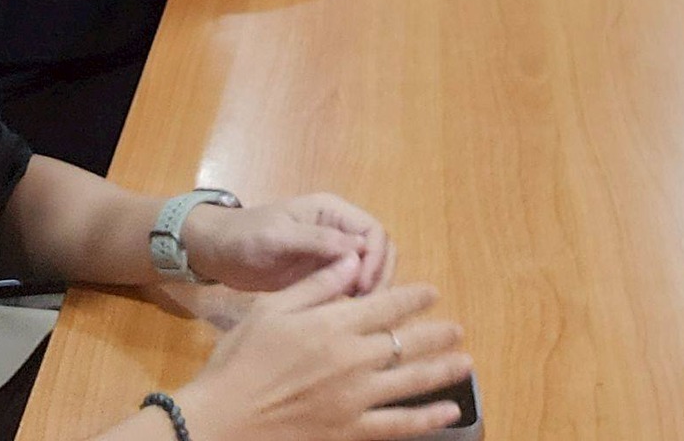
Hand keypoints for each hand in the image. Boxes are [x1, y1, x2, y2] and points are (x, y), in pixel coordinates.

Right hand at [177, 256, 471, 440]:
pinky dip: (427, 419)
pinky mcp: (348, 431)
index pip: (387, 305)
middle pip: (407, 341)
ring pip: (411, 381)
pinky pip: (397, 424)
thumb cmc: (239, 362)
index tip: (432, 293)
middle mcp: (352, 360)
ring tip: (464, 363)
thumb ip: (316, 285)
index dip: (414, 297)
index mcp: (334, 326)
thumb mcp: (270, 310)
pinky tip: (447, 412)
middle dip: (437, 333)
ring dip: (442, 371)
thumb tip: (351, 260)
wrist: (218, 422)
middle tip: (458, 329)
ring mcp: (354, 399)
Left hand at [184, 194, 394, 296]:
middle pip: (378, 250)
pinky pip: (350, 284)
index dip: (375, 258)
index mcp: (333, 212)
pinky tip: (346, 316)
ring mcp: (332, 253)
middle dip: (379, 275)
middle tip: (366, 305)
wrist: (217, 253)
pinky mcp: (322, 274)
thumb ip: (318, 240)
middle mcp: (339, 230)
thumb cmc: (245, 236)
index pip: (373, 231)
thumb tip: (360, 248)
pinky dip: (354, 298)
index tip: (363, 287)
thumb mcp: (279, 236)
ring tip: (358, 312)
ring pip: (368, 269)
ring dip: (370, 288)